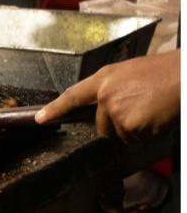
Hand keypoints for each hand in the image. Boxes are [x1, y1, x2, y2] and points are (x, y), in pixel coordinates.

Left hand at [35, 50, 180, 142]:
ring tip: (152, 109)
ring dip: (136, 130)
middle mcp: (105, 96)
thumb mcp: (130, 73)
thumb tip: (105, 108)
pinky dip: (147, 134)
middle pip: (102, 126)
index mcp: (104, 79)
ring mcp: (116, 112)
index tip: (40, 118)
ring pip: (121, 135)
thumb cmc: (164, 72)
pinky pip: (136, 140)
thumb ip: (112, 90)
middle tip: (141, 109)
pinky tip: (157, 116)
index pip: (73, 96)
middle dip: (119, 125)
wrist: (184, 76)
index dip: (55, 108)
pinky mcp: (130, 126)